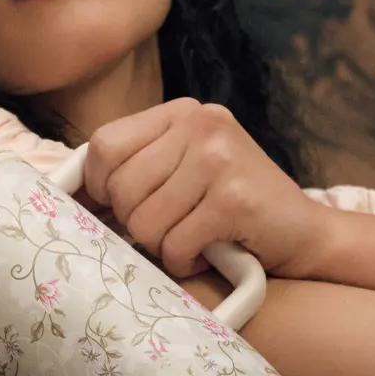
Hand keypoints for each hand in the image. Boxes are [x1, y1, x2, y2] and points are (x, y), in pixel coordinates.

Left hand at [77, 98, 334, 277]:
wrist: (307, 236)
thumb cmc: (233, 211)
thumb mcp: (184, 172)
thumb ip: (137, 169)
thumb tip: (67, 193)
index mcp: (183, 113)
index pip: (104, 145)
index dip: (100, 186)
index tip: (118, 208)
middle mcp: (202, 125)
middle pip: (121, 186)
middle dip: (135, 225)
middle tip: (169, 231)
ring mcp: (220, 159)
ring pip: (144, 221)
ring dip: (162, 247)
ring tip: (192, 241)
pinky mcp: (235, 199)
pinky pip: (174, 244)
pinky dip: (184, 262)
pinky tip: (208, 254)